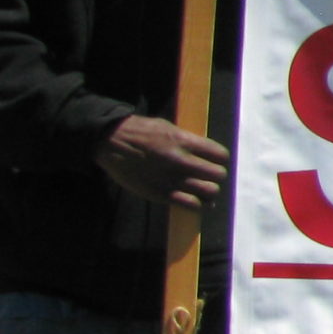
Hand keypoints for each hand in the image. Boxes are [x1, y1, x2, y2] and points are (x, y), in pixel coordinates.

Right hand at [96, 115, 229, 208]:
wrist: (111, 142)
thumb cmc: (142, 132)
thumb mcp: (169, 129)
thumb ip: (189, 141)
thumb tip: (208, 155)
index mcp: (185, 141)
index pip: (221, 155)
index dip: (220, 159)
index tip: (215, 161)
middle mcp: (181, 161)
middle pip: (218, 175)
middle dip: (216, 175)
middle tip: (209, 176)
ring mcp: (171, 179)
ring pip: (210, 191)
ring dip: (210, 191)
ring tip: (204, 190)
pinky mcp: (160, 194)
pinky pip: (191, 204)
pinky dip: (198, 205)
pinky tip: (196, 201)